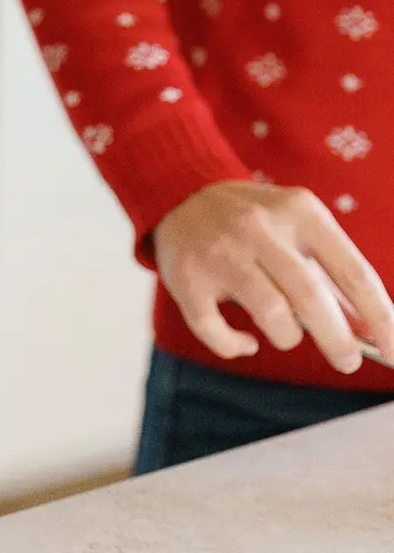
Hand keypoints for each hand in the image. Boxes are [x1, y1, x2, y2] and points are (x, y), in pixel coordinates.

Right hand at [154, 181, 393, 373]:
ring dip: (287, 337)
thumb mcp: (297, 227)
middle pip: (311, 296)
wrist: (179, 191)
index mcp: (299, 213)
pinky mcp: (184, 275)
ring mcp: (219, 252)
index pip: (353, 273)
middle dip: (337, 340)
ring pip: (269, 312)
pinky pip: (214, 327)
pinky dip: (235, 346)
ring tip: (287, 337)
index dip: (380, 318)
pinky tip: (245, 342)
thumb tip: (368, 330)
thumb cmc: (253, 221)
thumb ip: (328, 272)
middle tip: (347, 360)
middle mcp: (258, 228)